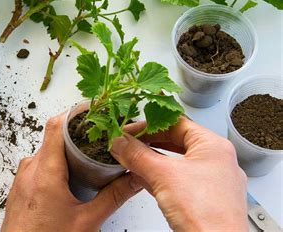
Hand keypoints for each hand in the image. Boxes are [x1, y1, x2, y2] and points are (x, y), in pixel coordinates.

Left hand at [2, 114, 142, 231]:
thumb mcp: (86, 221)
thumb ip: (113, 197)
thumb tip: (134, 179)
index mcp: (45, 173)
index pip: (57, 126)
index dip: (75, 113)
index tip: (94, 111)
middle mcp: (30, 169)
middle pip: (54, 137)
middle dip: (78, 135)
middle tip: (100, 137)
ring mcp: (22, 176)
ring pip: (47, 150)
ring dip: (66, 150)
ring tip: (87, 157)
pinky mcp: (20, 185)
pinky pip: (39, 163)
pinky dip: (56, 162)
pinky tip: (70, 174)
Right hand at [111, 117, 247, 230]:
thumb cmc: (205, 213)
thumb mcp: (163, 175)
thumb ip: (138, 155)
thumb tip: (120, 142)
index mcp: (214, 147)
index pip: (177, 123)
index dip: (149, 124)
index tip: (128, 130)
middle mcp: (216, 162)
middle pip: (175, 142)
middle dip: (148, 143)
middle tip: (126, 143)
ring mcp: (211, 182)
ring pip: (175, 163)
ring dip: (150, 161)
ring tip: (129, 159)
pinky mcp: (203, 201)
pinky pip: (177, 181)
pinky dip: (158, 178)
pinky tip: (140, 179)